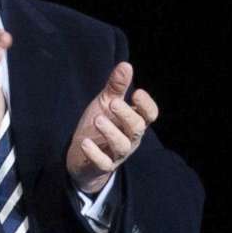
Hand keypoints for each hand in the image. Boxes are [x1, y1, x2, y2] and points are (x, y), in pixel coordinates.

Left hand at [64, 60, 158, 194]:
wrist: (82, 156)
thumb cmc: (99, 126)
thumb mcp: (106, 103)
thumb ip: (116, 87)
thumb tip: (126, 65)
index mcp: (134, 122)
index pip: (149, 115)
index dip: (146, 106)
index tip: (136, 93)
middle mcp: (130, 139)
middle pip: (137, 129)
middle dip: (126, 115)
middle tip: (113, 103)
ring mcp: (116, 154)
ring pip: (122, 146)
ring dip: (111, 132)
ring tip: (98, 119)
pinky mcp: (102, 166)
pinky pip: (103, 163)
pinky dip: (95, 154)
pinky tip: (85, 142)